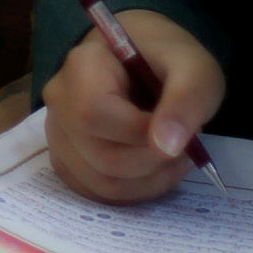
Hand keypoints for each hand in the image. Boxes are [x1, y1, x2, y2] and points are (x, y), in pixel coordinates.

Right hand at [42, 8, 223, 203]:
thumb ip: (185, 100)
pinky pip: (98, 192)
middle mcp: (60, 100)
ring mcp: (58, 133)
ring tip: (175, 156)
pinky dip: (135, 190)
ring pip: (101, 181)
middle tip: (187, 146)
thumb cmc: (169, 60)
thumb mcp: (194, 70)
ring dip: (149, 180)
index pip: (95, 114)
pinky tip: (155, 168)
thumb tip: (166, 146)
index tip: (180, 131)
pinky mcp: (67, 159)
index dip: (141, 134)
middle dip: (153, 161)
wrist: (147, 62)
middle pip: (100, 155)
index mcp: (82, 64)